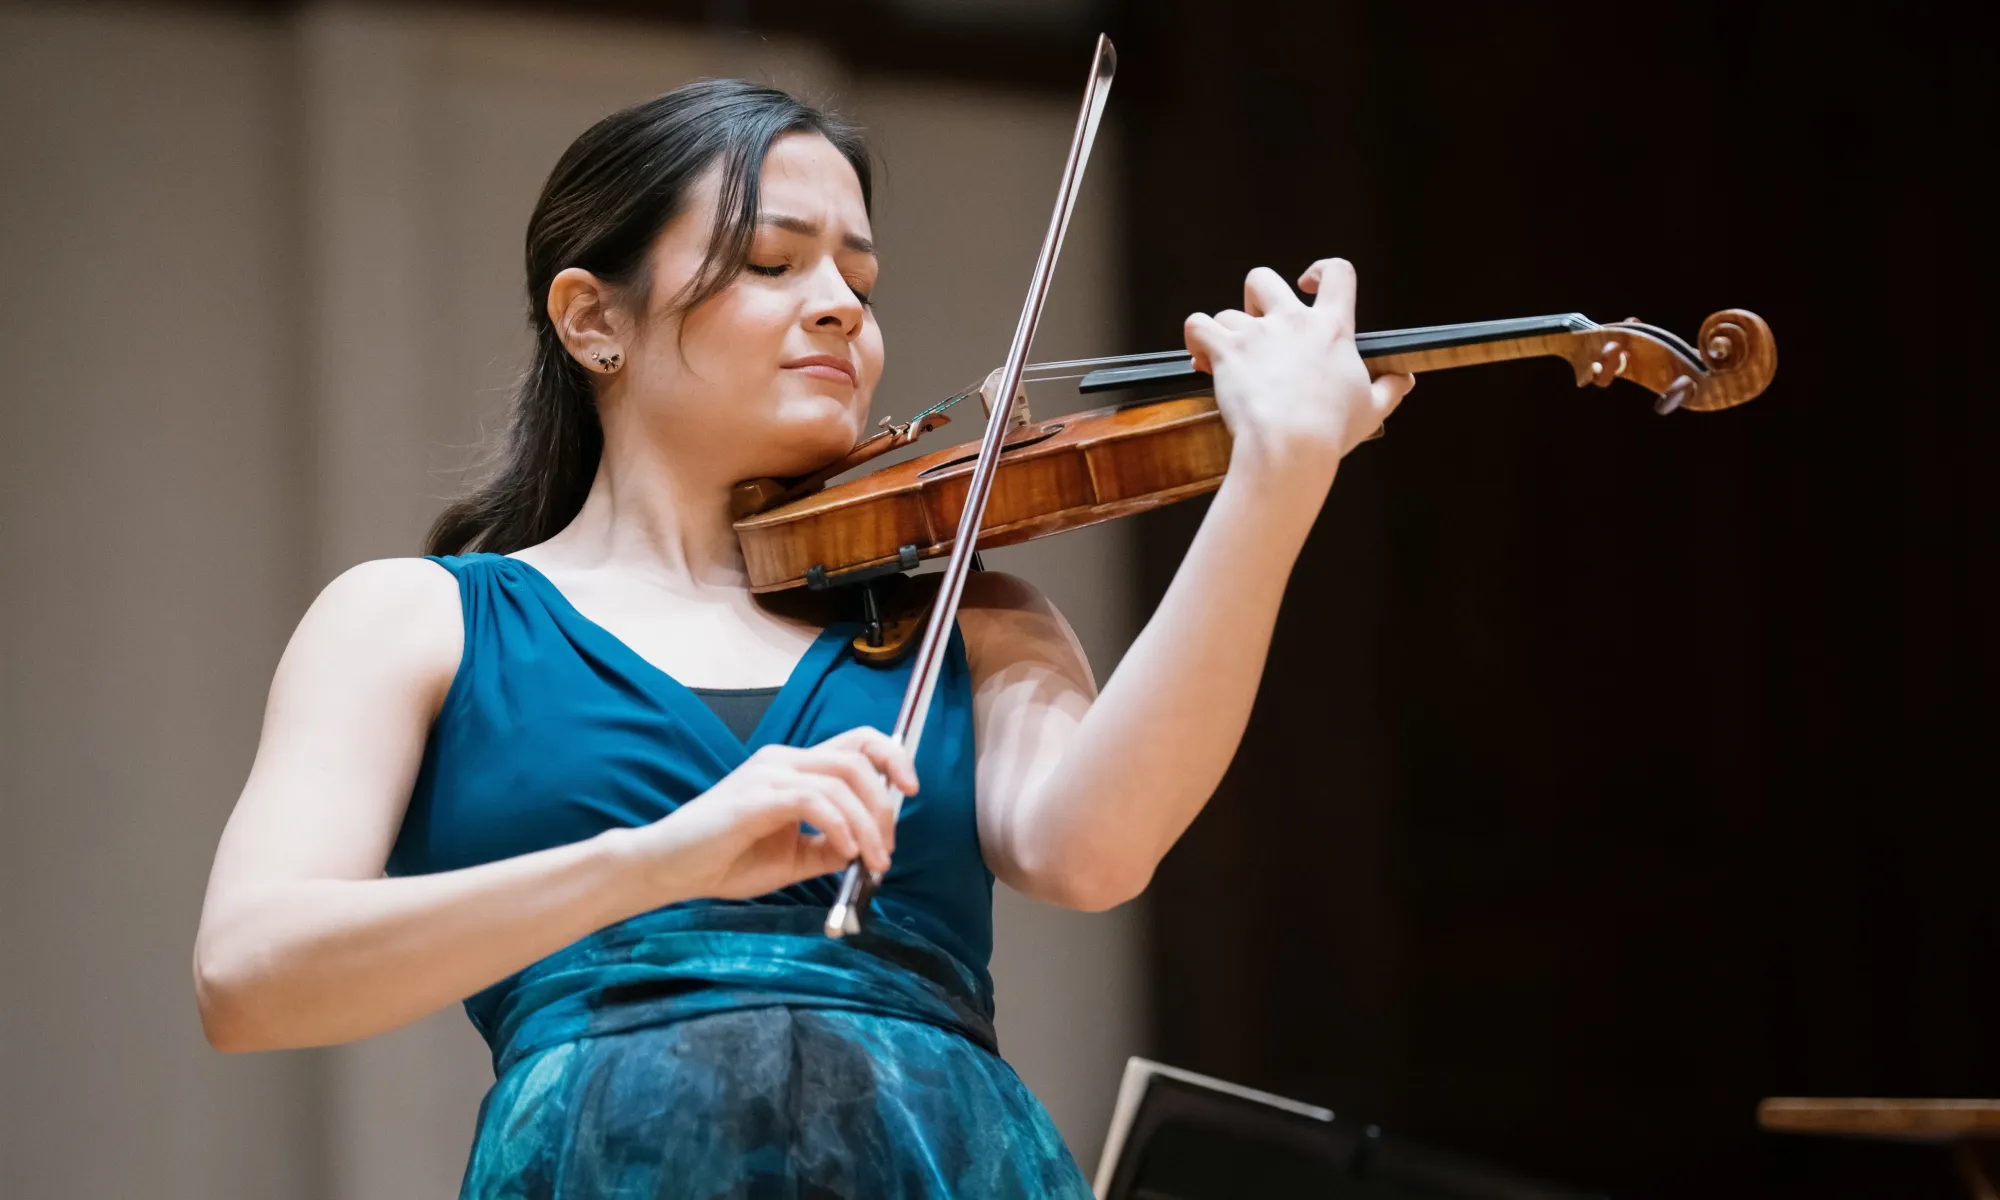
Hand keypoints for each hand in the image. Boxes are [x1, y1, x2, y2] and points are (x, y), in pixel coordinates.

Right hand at [616, 726, 916, 902]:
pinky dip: (840, 827)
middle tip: (888, 848)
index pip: (856, 742)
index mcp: (793, 767)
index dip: (893, 758)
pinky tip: (842, 853)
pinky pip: (815, 801)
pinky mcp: (757, 797)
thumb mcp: (793, 857)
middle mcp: (784, 760)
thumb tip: (868, 849)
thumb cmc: (724, 860)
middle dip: (887, 800)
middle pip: (859, 753)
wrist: (669, 867)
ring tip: (871, 862)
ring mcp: (769, 773)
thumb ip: (830, 847)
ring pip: (843, 780)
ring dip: (868, 824)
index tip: (911, 791)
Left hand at [1183, 259, 1414, 487]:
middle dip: (1254, 299)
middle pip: (1262, 278)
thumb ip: (1390, 388)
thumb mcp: (1372, 409)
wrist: (1290, 448)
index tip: (1309, 284)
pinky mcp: (1226, 351)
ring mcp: (1256, 334)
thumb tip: (1405, 378)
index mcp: (1331, 328)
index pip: (1337, 273)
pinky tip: (1202, 359)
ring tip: (1230, 363)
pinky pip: (1197, 326)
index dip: (1321, 270)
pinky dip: (1196, 339)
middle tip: (1257, 329)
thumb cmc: (1330, 431)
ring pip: (1226, 312)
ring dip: (1226, 334)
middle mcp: (1291, 321)